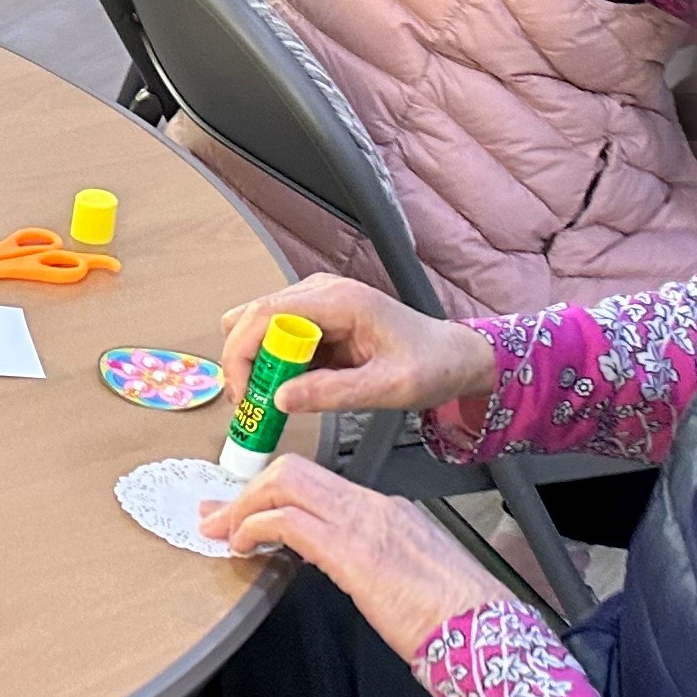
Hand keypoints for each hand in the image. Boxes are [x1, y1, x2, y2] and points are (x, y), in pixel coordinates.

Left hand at [197, 453, 513, 656]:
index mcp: (388, 511)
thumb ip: (371, 559)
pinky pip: (286, 522)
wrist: (485, 632)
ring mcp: (363, 524)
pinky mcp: (351, 552)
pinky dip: (254, 529)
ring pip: (285, 484)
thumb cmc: (457, 617)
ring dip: (243, 507)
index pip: (317, 483)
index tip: (245, 509)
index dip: (272, 493)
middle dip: (248, 491)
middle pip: (294, 471)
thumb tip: (335, 562)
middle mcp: (372, 506)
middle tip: (217, 517)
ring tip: (222, 533)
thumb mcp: (410, 575)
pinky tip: (243, 548)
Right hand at [213, 272, 496, 424]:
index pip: (266, 313)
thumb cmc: (431, 364)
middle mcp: (322, 293)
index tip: (244, 393)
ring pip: (259, 328)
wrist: (453, 356)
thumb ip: (334, 393)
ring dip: (256, 365)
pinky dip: (272, 367)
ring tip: (269, 401)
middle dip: (243, 361)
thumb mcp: (388, 388)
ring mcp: (317, 304)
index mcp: (341, 300)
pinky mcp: (316, 321)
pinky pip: (277, 340)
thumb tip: (281, 399)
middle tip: (251, 403)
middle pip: (253, 317)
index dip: (242, 352)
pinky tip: (287, 392)